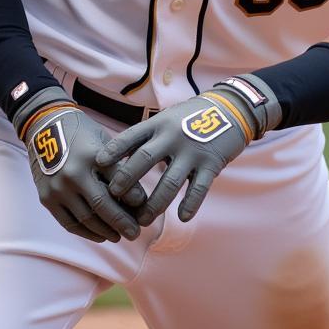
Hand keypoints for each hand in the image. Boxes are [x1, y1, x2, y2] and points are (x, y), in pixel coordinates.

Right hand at [15, 86, 145, 242]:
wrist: (45, 126)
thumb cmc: (81, 132)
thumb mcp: (102, 140)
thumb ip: (117, 165)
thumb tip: (137, 196)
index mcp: (92, 155)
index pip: (119, 182)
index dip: (135, 199)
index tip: (145, 206)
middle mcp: (74, 173)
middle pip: (103, 206)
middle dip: (122, 222)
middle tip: (136, 233)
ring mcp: (58, 188)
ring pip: (86, 219)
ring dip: (106, 231)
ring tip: (120, 236)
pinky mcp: (47, 198)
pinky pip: (69, 223)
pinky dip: (86, 233)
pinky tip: (100, 235)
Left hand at [96, 75, 280, 225]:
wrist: (231, 109)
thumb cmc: (191, 117)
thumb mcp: (167, 119)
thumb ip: (147, 137)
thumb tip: (117, 159)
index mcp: (159, 124)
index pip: (130, 137)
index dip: (112, 151)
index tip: (97, 165)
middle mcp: (173, 136)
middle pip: (143, 160)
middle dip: (126, 182)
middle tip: (114, 199)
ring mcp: (192, 150)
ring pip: (169, 183)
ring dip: (154, 204)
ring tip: (143, 219)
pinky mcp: (211, 163)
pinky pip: (198, 189)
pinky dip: (190, 205)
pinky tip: (181, 217)